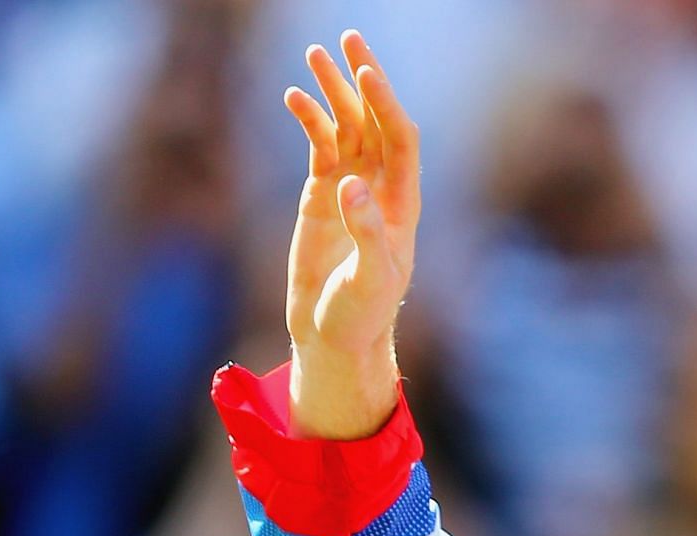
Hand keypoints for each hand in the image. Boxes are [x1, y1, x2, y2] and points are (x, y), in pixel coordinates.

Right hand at [282, 30, 419, 436]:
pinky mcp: (321, 196)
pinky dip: (309, 121)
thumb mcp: (370, 281)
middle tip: (349, 39)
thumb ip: (365, 234)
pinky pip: (319, 147)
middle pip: (375, 122)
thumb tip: (353, 187)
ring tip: (314, 53)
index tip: (366, 75)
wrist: (333, 335)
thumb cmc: (361, 315)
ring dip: (333, 92)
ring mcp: (350, 190)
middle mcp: (380, 190)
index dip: (385, 106)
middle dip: (364, 81)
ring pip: (346, 128)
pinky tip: (295, 97)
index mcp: (402, 205)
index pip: (399, 141)